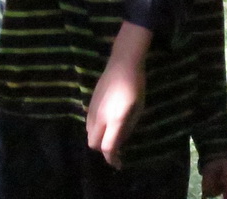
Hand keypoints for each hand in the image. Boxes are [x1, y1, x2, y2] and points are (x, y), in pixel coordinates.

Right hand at [86, 22, 151, 168]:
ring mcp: (92, 109)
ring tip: (110, 135)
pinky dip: (95, 129)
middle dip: (103, 150)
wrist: (122, 63)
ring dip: (98, 139)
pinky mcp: (89, 103)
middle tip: (115, 148)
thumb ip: (127, 128)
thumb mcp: (138, 109)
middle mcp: (100, 117)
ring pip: (89, 133)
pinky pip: (88, 123)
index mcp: (115, 119)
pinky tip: (105, 123)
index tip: (118, 164)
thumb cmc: (136, 86)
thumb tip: (120, 143)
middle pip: (93, 143)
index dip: (112, 159)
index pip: (107, 147)